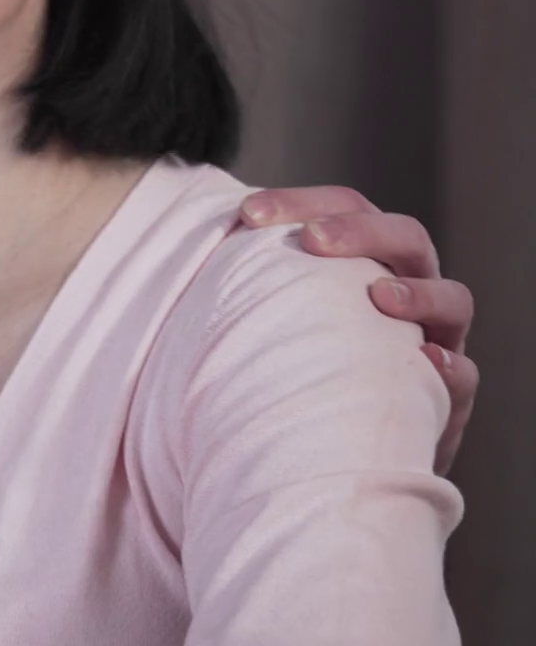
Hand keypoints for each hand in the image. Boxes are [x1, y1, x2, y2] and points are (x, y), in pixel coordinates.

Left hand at [240, 186, 476, 475]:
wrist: (325, 452)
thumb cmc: (288, 367)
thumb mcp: (268, 318)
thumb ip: (246, 280)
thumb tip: (193, 240)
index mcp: (363, 260)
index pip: (345, 209)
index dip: (302, 201)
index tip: (248, 213)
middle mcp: (407, 291)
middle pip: (405, 238)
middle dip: (362, 232)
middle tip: (313, 241)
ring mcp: (435, 340)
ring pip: (452, 298)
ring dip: (418, 292)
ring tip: (379, 296)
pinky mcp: (445, 399)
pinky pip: (461, 377)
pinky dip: (449, 367)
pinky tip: (426, 360)